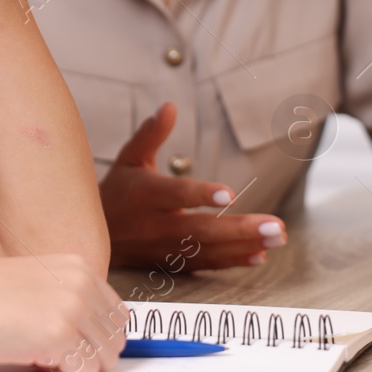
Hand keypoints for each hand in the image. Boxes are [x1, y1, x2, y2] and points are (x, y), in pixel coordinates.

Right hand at [0, 254, 126, 371]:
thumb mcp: (36, 281)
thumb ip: (68, 298)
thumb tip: (92, 335)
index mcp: (79, 266)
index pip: (118, 313)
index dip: (98, 336)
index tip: (80, 345)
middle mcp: (82, 284)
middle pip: (116, 338)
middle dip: (91, 354)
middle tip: (58, 355)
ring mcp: (73, 309)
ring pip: (104, 358)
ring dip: (78, 366)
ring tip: (44, 355)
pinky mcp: (60, 336)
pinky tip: (36, 359)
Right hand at [100, 102, 286, 270]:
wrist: (94, 236)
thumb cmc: (118, 190)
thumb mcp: (129, 158)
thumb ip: (152, 134)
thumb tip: (170, 106)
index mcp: (145, 195)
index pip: (176, 194)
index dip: (201, 194)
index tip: (230, 194)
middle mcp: (155, 225)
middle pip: (201, 229)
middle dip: (241, 229)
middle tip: (277, 227)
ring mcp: (165, 249)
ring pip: (208, 250)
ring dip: (245, 245)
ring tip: (278, 238)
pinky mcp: (172, 264)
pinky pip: (206, 264)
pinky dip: (233, 261)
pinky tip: (259, 256)